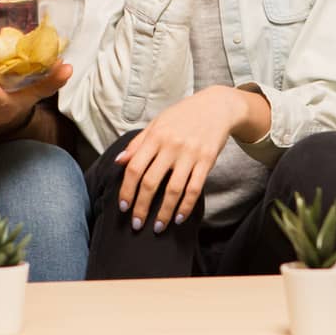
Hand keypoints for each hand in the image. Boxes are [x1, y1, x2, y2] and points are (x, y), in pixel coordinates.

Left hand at [117, 85, 247, 232]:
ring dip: (164, 213)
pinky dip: (186, 206)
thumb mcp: (157, 123)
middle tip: (136, 224)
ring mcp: (190, 154)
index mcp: (155, 136)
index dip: (126, 190)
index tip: (123, 207)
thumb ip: (138, 143)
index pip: (134, 168)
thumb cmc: (183, 115)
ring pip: (173, 190)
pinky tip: (180, 218)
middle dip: (141, 207)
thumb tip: (119, 161)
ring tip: (158, 227)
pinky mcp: (207, 161)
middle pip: (151, 182)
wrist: (216, 106)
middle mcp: (171, 146)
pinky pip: (195, 188)